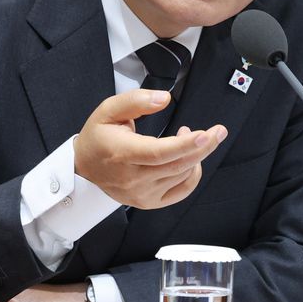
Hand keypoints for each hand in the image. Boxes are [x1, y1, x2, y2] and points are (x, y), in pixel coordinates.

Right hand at [74, 88, 227, 208]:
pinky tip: (193, 160)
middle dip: (203, 146)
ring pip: (182, 176)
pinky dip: (193, 175)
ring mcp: (142, 193)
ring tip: (191, 136)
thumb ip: (136, 101)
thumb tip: (163, 99)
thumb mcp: (109, 110)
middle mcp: (133, 178)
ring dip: (195, 155)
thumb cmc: (98, 138)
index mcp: (122, 153)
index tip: (205, 134)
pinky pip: (181, 191)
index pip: (159, 152)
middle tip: (218, 131)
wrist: (84, 169)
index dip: (185, 144)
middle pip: (177, 165)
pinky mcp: (149, 202)